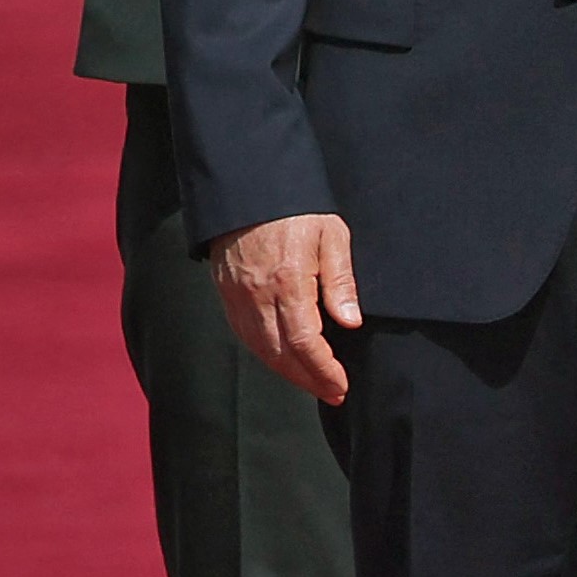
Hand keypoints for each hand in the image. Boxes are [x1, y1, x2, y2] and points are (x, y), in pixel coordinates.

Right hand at [208, 212, 360, 403]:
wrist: (247, 184)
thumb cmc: (294, 207)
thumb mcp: (330, 234)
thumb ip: (341, 280)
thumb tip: (350, 321)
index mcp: (288, 281)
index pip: (306, 342)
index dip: (323, 370)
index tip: (341, 385)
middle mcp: (258, 294)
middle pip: (281, 354)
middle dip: (308, 379)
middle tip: (332, 393)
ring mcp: (238, 294)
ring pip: (259, 347)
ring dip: (286, 371)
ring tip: (310, 381)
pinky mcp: (226, 290)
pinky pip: (243, 332)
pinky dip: (263, 352)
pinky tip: (280, 356)